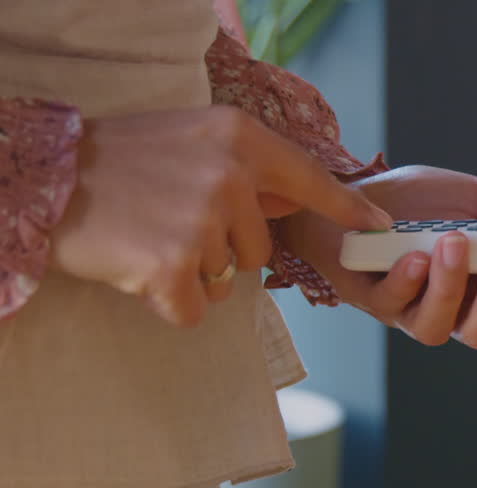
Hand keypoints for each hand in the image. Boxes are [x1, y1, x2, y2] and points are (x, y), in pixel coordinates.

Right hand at [51, 106, 389, 326]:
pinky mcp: (173, 267)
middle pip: (261, 250)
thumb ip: (248, 168)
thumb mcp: (194, 140)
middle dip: (222, 250)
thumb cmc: (121, 162)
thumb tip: (295, 202)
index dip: (344, 209)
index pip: (309, 180)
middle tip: (170, 223)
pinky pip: (196, 309)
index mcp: (240, 139)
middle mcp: (230, 175)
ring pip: (227, 279)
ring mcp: (203, 221)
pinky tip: (139, 268)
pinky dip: (168, 302)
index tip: (378, 229)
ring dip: (192, 274)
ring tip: (151, 238)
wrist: (48, 181)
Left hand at [278, 164, 476, 348]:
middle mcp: (449, 308)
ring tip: (454, 241)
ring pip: (435, 327)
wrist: (347, 194)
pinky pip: (391, 304)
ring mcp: (408, 309)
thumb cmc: (417, 204)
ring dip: (450, 285)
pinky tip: (414, 254)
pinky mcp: (369, 298)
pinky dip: (407, 280)